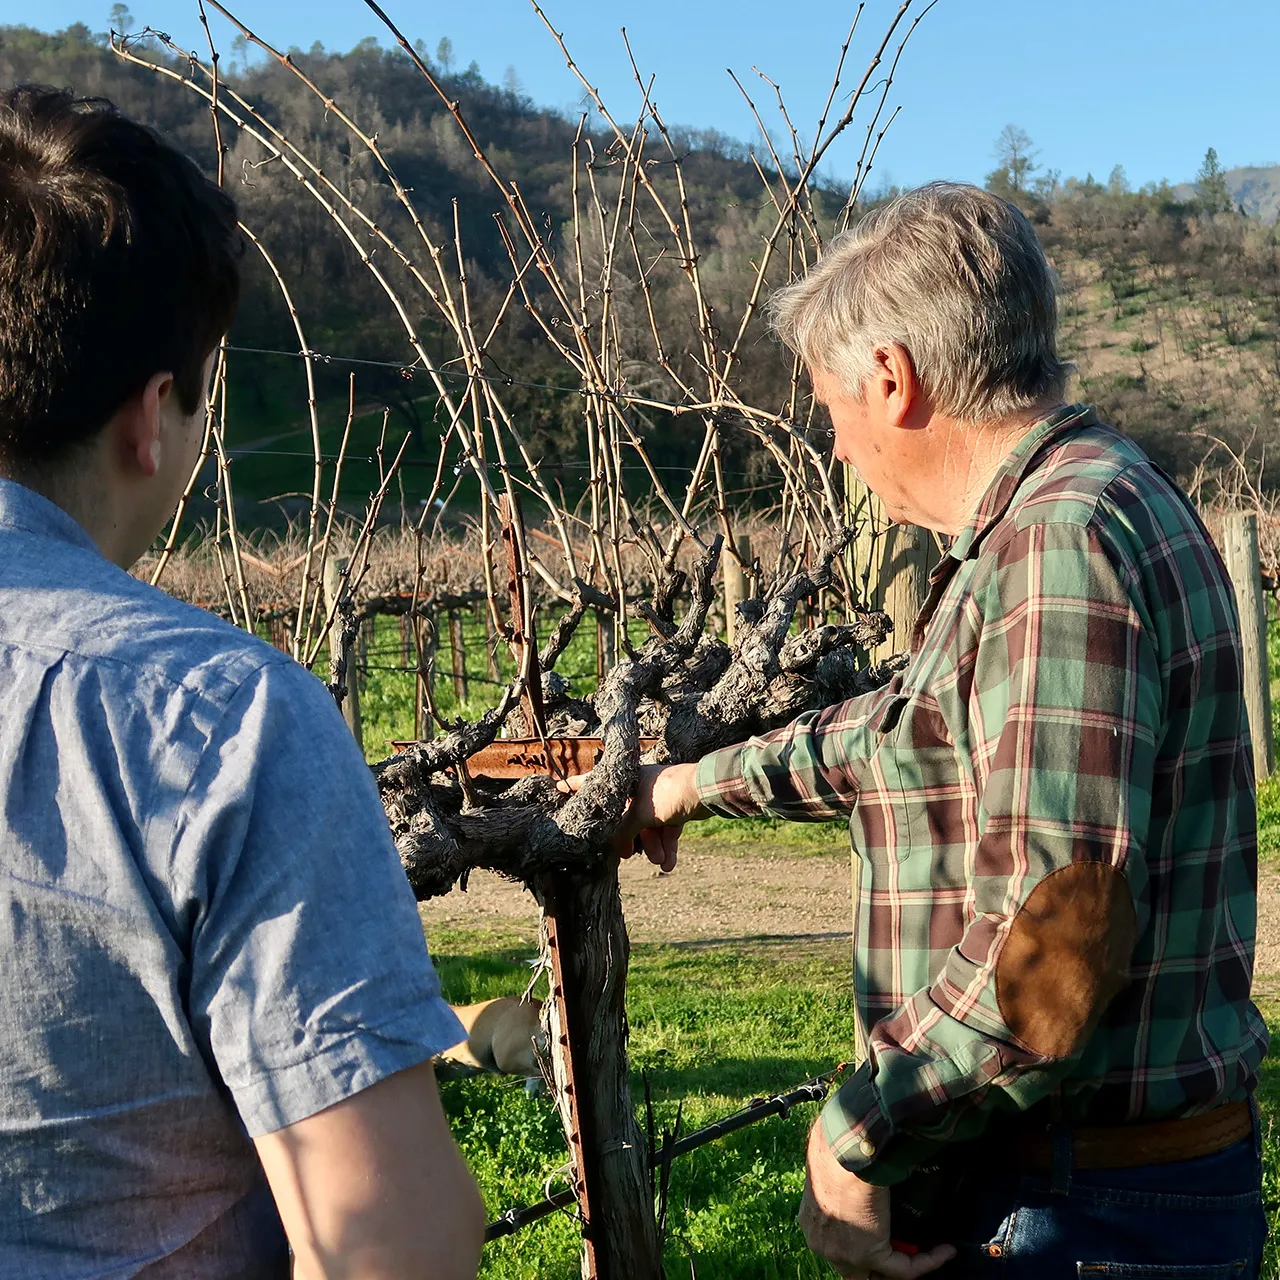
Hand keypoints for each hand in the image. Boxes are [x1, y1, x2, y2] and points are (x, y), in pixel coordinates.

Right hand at [562, 762, 707, 871]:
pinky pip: (666, 830)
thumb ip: (621, 830)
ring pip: (648, 827)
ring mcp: (657, 798)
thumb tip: (613, 844)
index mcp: (625, 780)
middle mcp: (639, 788)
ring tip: (660, 862)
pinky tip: (670, 864)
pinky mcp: (675, 809)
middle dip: (630, 838)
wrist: (705, 791)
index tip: (557, 787)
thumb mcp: (637, 814)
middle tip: (627, 855)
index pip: (594, 782)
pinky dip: (667, 846)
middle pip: (626, 816)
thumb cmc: (667, 793)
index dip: (575, 787)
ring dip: (654, 847)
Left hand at [798, 1119, 954, 1279]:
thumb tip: (863, 1167)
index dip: (864, 1240)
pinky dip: (928, 1261)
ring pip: (881, 1271)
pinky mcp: (869, 1255)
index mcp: (811, 1221)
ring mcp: (844, 1254)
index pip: (838, 1244)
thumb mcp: (834, 1165)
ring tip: (931, 1251)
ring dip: (908, 1261)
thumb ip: (845, 1178)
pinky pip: (904, 1269)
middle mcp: (823, 1244)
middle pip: (857, 1266)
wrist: (843, 1151)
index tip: (886, 1230)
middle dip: (884, 1258)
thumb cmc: (837, 1148)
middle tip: (909, 1247)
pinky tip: (946, 1251)